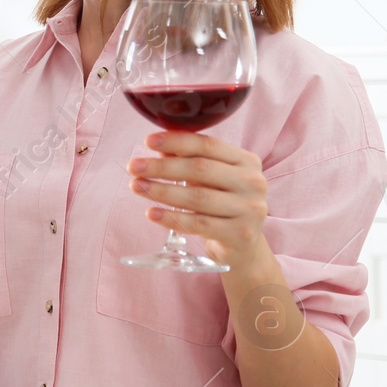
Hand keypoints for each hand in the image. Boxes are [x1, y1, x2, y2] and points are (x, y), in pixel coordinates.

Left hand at [127, 132, 269, 269]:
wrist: (243, 245)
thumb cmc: (221, 203)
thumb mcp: (210, 179)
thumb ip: (188, 160)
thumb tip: (158, 147)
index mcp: (246, 161)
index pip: (208, 145)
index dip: (176, 141)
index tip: (148, 141)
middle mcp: (253, 182)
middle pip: (201, 169)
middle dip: (162, 167)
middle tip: (134, 167)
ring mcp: (250, 210)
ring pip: (198, 197)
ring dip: (162, 191)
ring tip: (136, 187)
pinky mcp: (240, 234)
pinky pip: (198, 225)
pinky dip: (172, 218)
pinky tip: (151, 213)